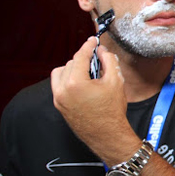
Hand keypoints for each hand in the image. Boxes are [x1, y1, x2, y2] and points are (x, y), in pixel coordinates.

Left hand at [51, 38, 133, 162]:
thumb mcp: (116, 82)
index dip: (88, 46)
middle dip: (83, 59)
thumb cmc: (112, 112)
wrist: (107, 134)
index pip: (80, 56)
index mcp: (75, 83)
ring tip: (87, 73)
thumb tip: (102, 51)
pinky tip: (82, 83)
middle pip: (70, 63)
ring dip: (72, 68)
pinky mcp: (59, 105)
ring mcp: (59, 98)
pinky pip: (59, 85)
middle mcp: (63, 90)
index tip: (93, 41)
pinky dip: (68, 79)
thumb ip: (109, 61)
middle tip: (97, 60)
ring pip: (60, 73)